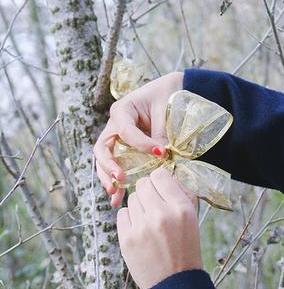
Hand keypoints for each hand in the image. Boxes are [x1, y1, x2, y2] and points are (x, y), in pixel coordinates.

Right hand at [94, 71, 183, 206]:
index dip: (141, 144)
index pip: (126, 131)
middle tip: (120, 179)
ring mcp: (117, 137)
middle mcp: (115, 124)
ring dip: (108, 177)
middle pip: (103, 148)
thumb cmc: (169, 96)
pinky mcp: (124, 148)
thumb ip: (160, 134)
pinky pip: (116, 165)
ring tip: (114, 193)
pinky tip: (117, 197)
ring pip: (105, 160)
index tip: (161, 153)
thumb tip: (159, 158)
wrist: (175, 91)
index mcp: (123, 109)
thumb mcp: (166, 111)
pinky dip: (115, 180)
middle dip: (109, 165)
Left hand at [117, 168, 202, 288]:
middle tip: (153, 204)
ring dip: (139, 206)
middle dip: (148, 191)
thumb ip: (179, 194)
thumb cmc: (185, 248)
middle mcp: (161, 214)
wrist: (174, 285)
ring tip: (149, 222)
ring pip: (132, 198)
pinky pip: (122, 213)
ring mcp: (142, 227)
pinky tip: (140, 230)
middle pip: (143, 184)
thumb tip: (163, 176)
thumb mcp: (192, 218)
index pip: (160, 175)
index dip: (159, 180)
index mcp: (182, 208)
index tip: (161, 188)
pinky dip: (130, 218)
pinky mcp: (127, 239)